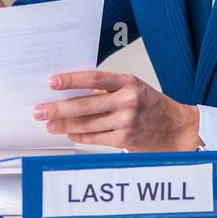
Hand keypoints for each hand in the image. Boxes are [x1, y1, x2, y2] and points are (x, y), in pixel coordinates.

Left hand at [36, 70, 200, 151]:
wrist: (177, 128)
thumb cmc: (151, 105)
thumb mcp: (132, 88)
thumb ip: (105, 89)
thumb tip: (70, 91)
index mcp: (128, 82)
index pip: (94, 78)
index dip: (70, 80)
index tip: (51, 82)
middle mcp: (128, 100)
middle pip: (85, 104)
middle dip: (58, 108)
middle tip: (39, 110)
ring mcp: (127, 121)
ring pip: (86, 123)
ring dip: (64, 125)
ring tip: (49, 124)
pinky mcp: (125, 139)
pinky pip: (95, 138)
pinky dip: (79, 136)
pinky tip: (69, 133)